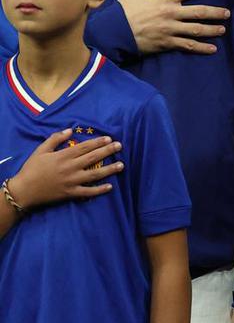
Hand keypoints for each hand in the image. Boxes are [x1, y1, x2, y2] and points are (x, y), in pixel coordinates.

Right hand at [7, 130, 122, 209]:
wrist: (23, 191)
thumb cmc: (32, 169)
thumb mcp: (41, 150)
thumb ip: (55, 139)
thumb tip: (70, 130)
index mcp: (64, 156)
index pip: (85, 147)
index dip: (98, 142)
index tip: (109, 138)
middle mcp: (71, 167)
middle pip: (93, 157)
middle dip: (108, 151)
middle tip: (120, 146)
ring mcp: (72, 181)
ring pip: (95, 174)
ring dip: (109, 169)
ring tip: (121, 165)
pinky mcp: (71, 193)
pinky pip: (88, 192)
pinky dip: (99, 190)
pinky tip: (110, 186)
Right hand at [118, 0, 228, 53]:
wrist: (113, 31)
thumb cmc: (124, 9)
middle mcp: (171, 13)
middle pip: (200, 12)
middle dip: (216, 12)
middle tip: (227, 13)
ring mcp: (170, 29)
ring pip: (197, 30)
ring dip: (212, 30)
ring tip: (223, 29)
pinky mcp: (167, 43)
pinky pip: (187, 46)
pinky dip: (201, 48)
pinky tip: (212, 49)